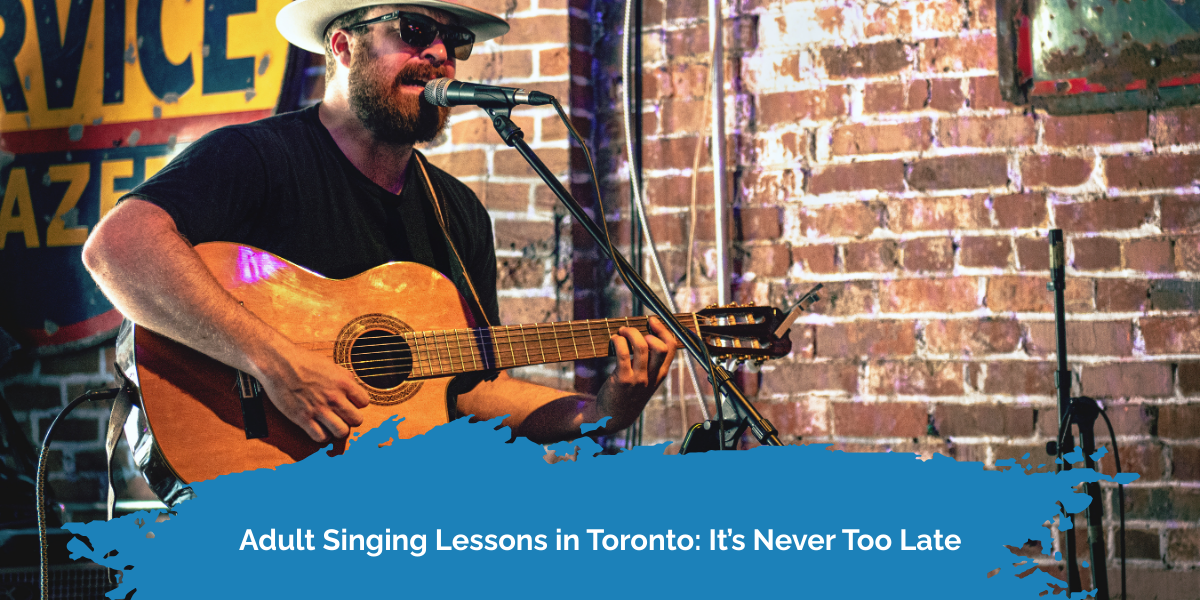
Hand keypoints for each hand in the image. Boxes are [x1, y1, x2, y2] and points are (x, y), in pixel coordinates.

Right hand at [255, 345, 371, 442]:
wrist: (278, 362)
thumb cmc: (302, 360)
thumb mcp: (330, 364)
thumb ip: (343, 376)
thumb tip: (353, 384)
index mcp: (343, 383)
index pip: (364, 402)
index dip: (357, 404)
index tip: (349, 403)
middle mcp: (334, 398)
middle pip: (357, 420)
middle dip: (350, 419)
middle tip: (341, 415)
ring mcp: (319, 409)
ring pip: (342, 432)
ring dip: (338, 430)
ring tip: (331, 424)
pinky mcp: (303, 418)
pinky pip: (321, 437)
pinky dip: (322, 436)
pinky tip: (318, 428)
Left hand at [595, 317, 677, 428]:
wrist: (613, 417)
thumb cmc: (628, 393)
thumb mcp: (646, 381)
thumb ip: (650, 363)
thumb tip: (645, 334)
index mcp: (660, 374)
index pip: (672, 348)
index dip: (664, 330)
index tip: (652, 321)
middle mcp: (652, 377)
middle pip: (661, 346)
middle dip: (649, 330)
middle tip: (636, 328)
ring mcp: (638, 379)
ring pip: (641, 346)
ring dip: (630, 332)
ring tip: (621, 332)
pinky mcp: (622, 380)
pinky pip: (623, 353)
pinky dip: (618, 341)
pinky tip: (613, 340)